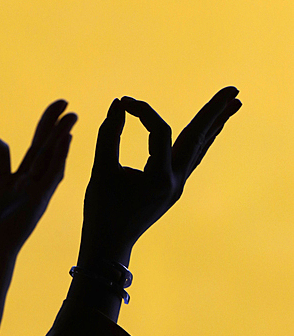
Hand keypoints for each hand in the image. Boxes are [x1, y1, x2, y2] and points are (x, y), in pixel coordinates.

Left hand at [0, 99, 77, 259]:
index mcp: (1, 184)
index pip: (1, 151)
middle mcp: (21, 185)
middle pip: (37, 148)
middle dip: (48, 126)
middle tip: (61, 103)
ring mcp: (33, 191)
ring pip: (48, 157)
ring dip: (60, 135)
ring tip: (72, 115)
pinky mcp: (40, 199)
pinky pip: (53, 172)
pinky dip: (60, 154)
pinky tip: (66, 138)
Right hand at [79, 86, 241, 262]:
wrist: (109, 246)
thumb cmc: (101, 209)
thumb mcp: (101, 170)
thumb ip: (109, 135)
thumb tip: (118, 104)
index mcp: (159, 178)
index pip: (159, 131)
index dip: (142, 111)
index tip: (124, 102)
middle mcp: (176, 181)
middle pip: (199, 138)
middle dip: (216, 112)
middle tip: (235, 89)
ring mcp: (178, 185)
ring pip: (200, 147)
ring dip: (216, 123)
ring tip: (235, 101)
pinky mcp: (173, 188)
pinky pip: (192, 157)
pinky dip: (202, 139)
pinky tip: (209, 129)